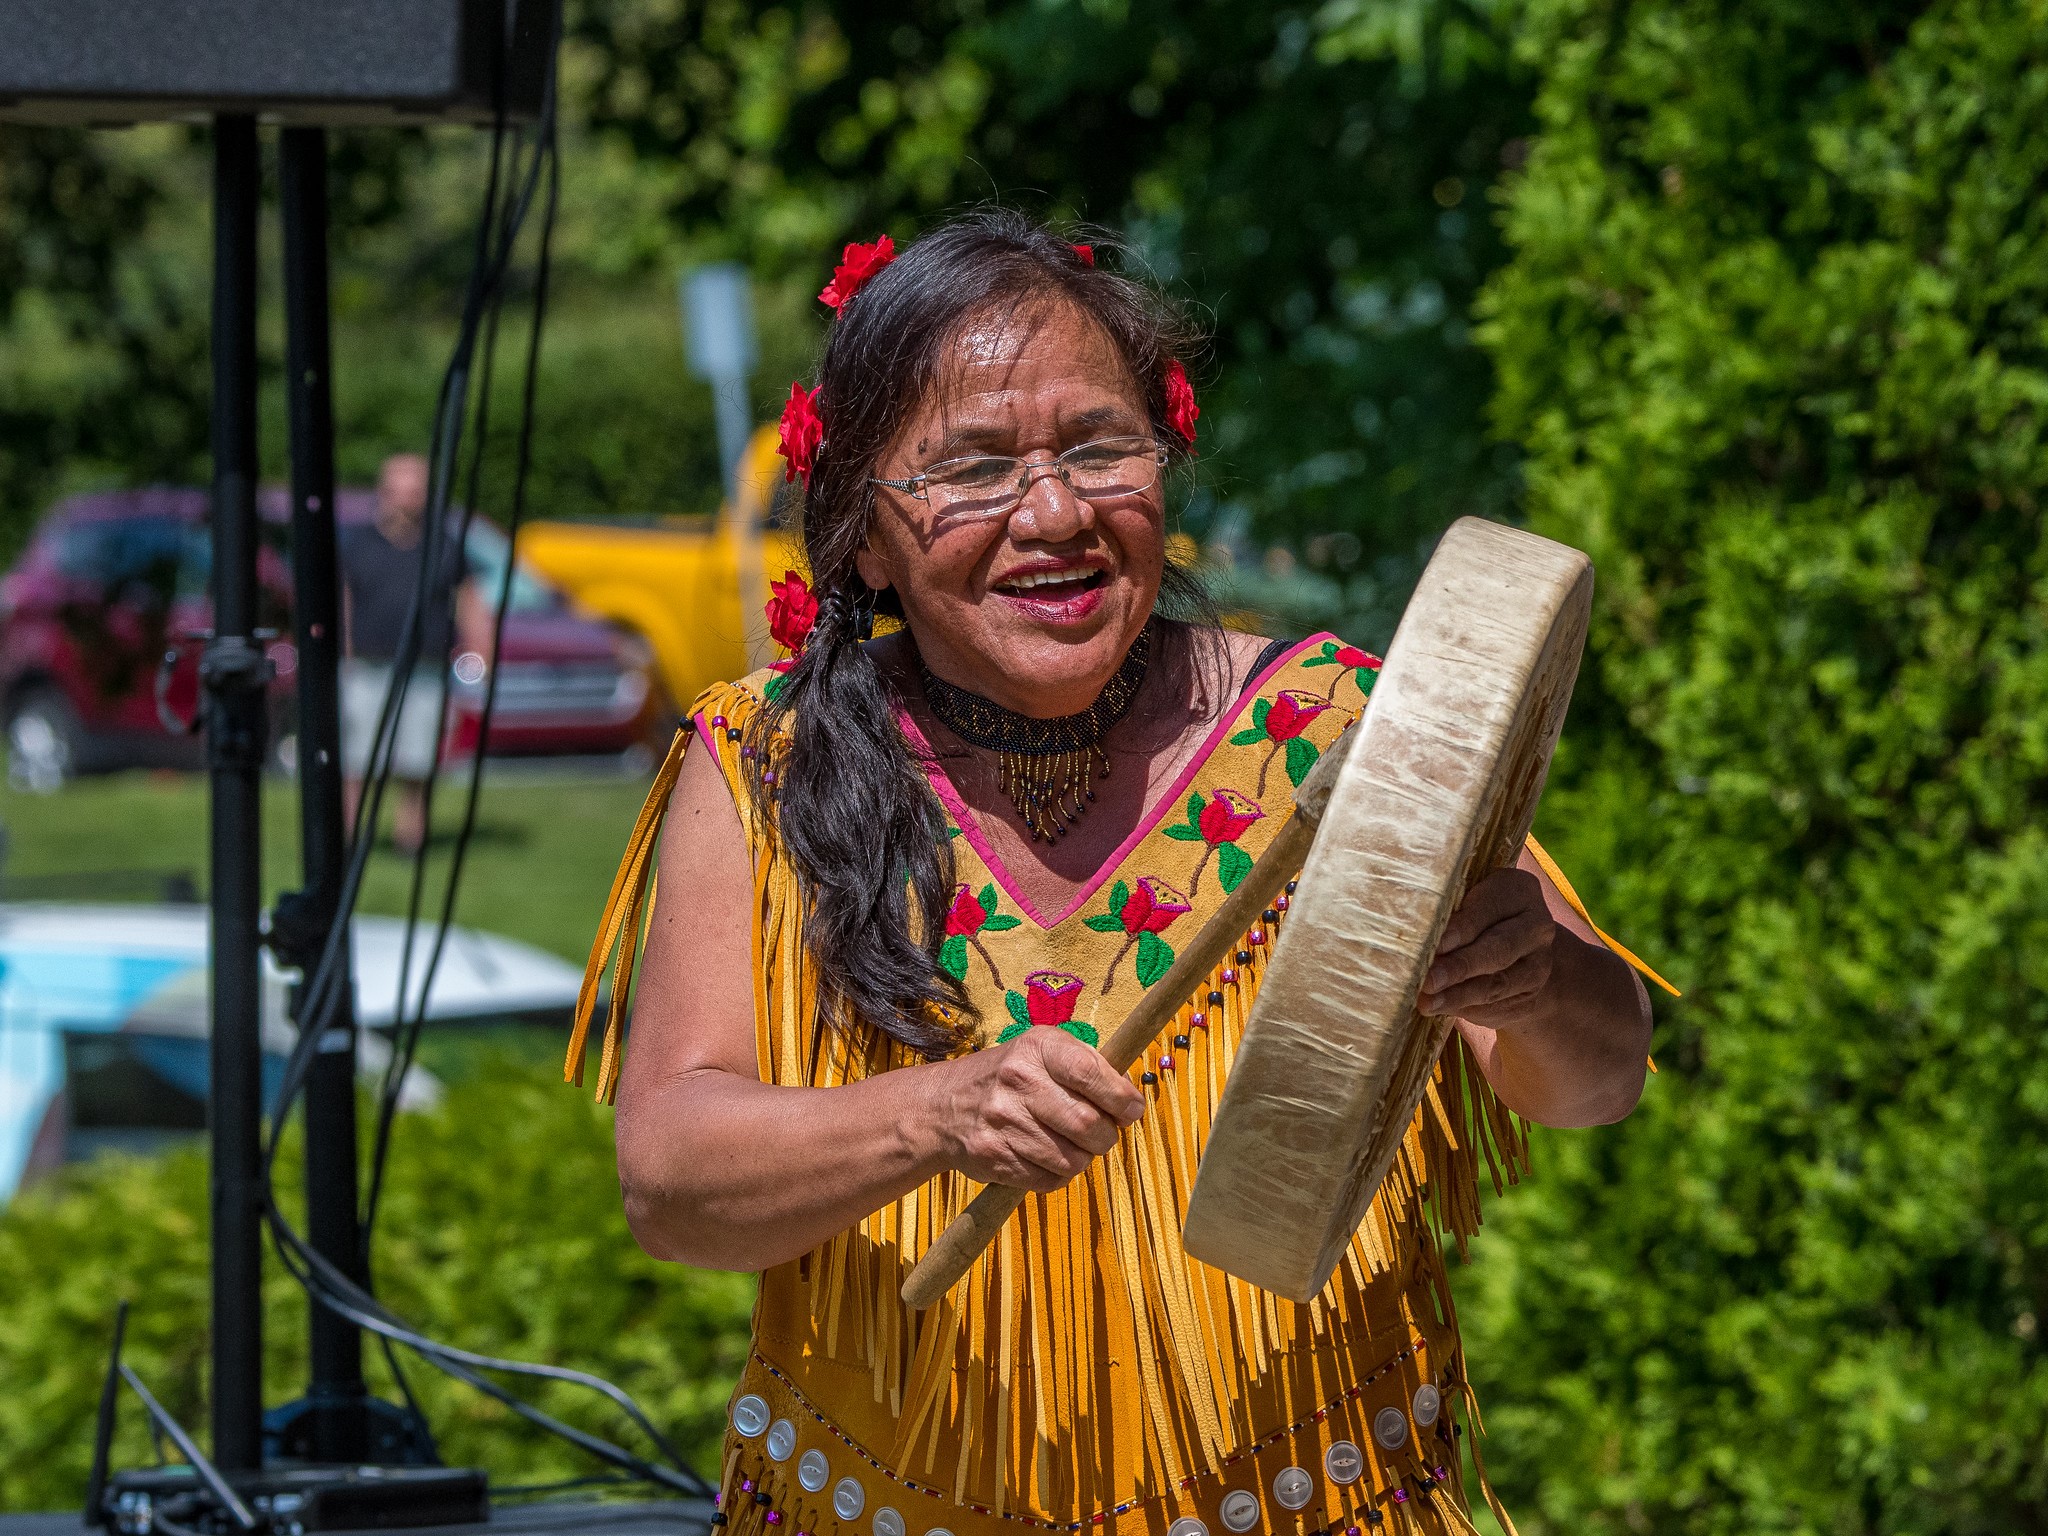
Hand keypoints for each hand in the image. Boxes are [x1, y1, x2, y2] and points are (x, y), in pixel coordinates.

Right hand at [927, 1027, 1144, 1191]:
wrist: (943, 1106)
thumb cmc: (1010, 1076)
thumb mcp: (1042, 1051)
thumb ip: (1088, 1066)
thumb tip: (1130, 1098)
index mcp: (1036, 1048)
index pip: (1090, 1072)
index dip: (1120, 1097)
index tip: (1131, 1110)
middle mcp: (1018, 1081)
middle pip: (1087, 1123)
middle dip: (1106, 1135)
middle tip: (1101, 1133)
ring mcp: (1003, 1122)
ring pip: (1072, 1159)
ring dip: (1083, 1157)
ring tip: (1071, 1144)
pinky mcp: (995, 1158)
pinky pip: (1050, 1179)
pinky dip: (1059, 1174)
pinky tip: (1047, 1156)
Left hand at [1420, 867, 1558, 1028]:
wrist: (1515, 949)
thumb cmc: (1474, 914)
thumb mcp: (1466, 900)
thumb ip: (1448, 912)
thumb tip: (1416, 937)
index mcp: (1520, 891)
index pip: (1490, 908)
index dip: (1462, 928)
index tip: (1436, 944)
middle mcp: (1537, 928)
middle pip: (1498, 950)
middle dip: (1460, 967)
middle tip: (1428, 980)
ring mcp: (1538, 966)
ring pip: (1497, 984)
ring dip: (1459, 995)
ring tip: (1427, 1001)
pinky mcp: (1529, 997)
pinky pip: (1497, 1007)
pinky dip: (1465, 1009)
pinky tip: (1440, 1009)